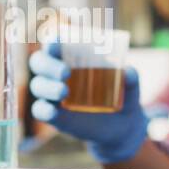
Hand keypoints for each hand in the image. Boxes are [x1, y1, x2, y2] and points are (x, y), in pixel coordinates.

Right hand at [29, 43, 147, 163]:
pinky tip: (53, 112)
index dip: (52, 40)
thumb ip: (131, 78)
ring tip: (64, 91)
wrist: (122, 128)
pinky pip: (40, 110)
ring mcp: (53, 95)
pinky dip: (43, 110)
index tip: (57, 41)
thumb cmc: (123, 96)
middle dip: (48, 64)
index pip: (55, 44)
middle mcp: (57, 73)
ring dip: (47, 87)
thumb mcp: (131, 88)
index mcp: (73, 57)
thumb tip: (127, 71)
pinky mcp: (54, 116)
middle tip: (65, 72)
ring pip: (37, 85)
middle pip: (39, 62)